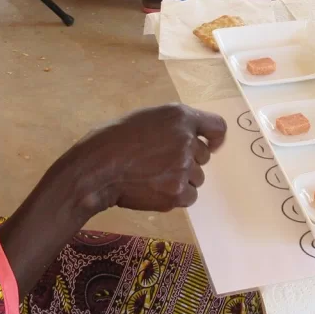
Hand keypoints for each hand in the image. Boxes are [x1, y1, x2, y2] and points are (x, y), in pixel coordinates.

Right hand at [62, 104, 226, 212]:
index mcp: (180, 116)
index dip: (216, 138)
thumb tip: (191, 138)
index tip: (212, 145)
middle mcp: (187, 140)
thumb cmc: (112, 140)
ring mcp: (184, 168)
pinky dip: (176, 196)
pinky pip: (189, 197)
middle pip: (204, 156)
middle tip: (161, 163)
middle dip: (188, 161)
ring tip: (153, 177)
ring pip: (197, 178)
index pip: (217, 126)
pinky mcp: (177, 192)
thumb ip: (172, 126)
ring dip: (182, 179)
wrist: (97, 169)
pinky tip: (154, 190)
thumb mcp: (146, 118)